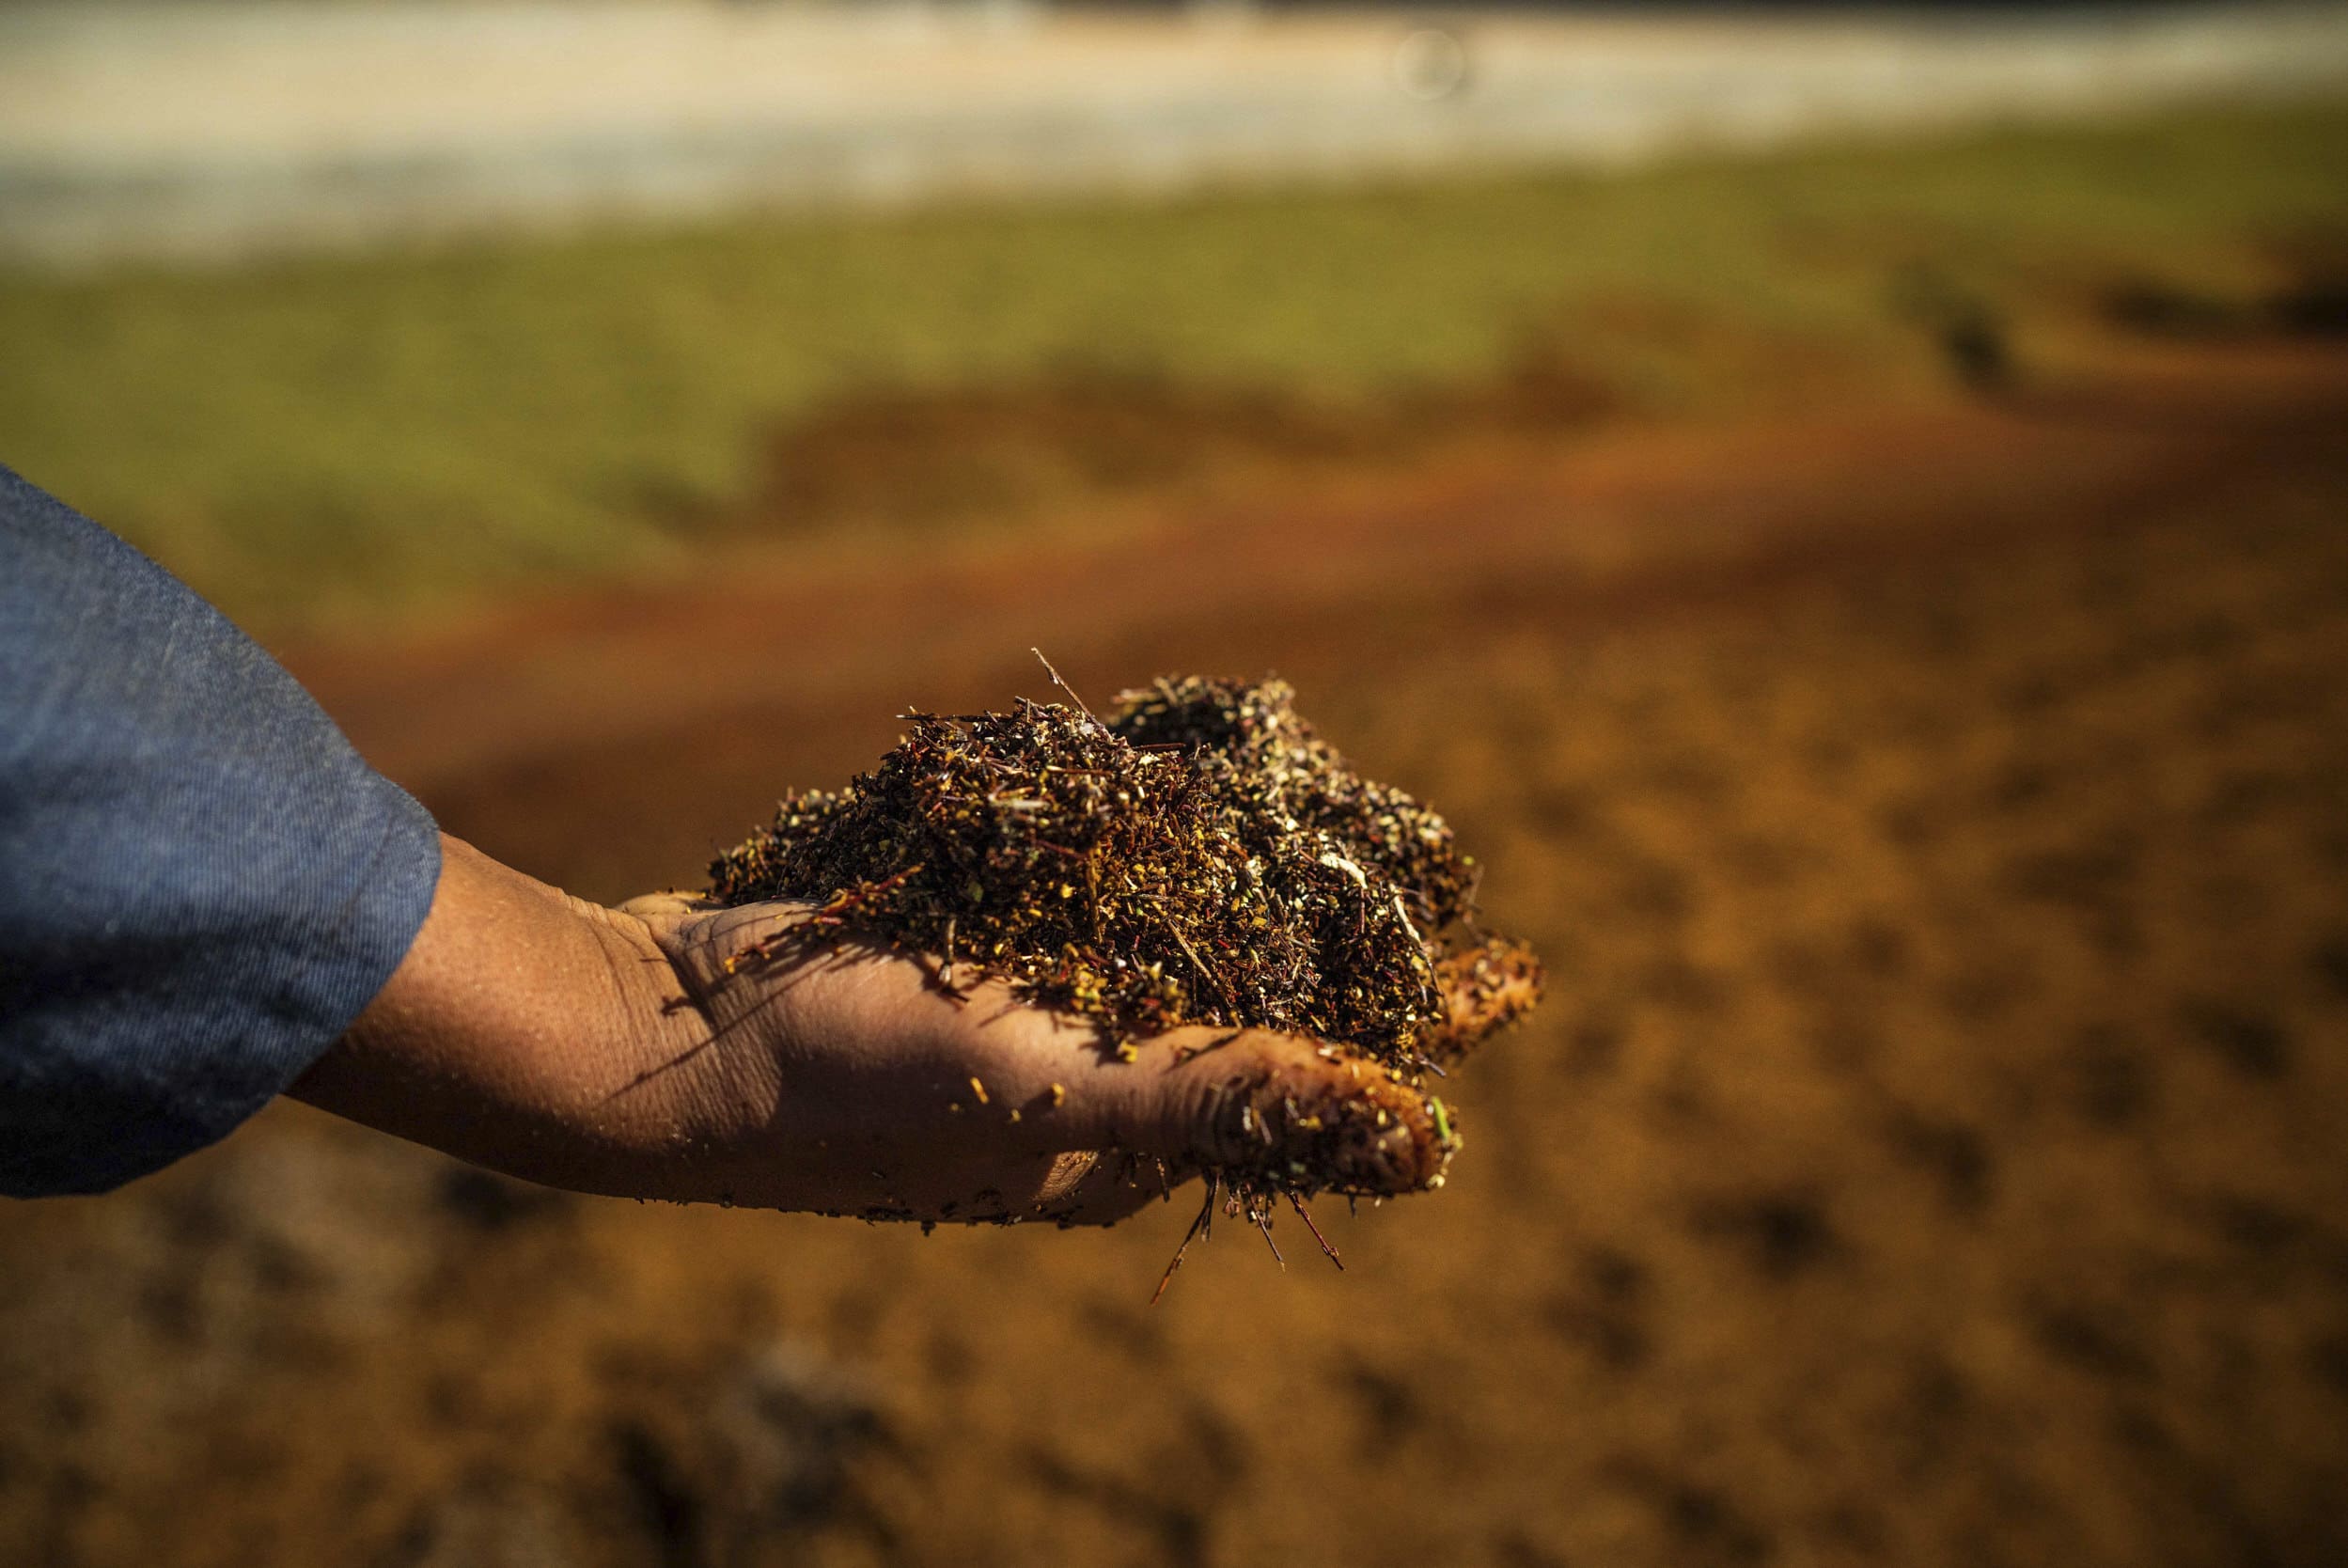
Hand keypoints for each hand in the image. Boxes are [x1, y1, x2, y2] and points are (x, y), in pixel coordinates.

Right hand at [292, 836, 1443, 1226]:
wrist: (645, 1035)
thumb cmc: (844, 1083)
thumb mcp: (1051, 1090)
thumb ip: (1228, 1093)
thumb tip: (1421, 1133)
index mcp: (1123, 1143)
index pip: (1310, 1080)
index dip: (1414, 1030)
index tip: (1517, 969)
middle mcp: (1078, 1087)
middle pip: (1246, 1002)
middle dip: (1334, 936)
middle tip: (1415, 848)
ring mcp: (1009, 1018)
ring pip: (1154, 937)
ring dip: (1232, 874)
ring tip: (1313, 801)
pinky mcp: (946, 954)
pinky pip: (1062, 892)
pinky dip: (1117, 836)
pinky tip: (1156, 778)